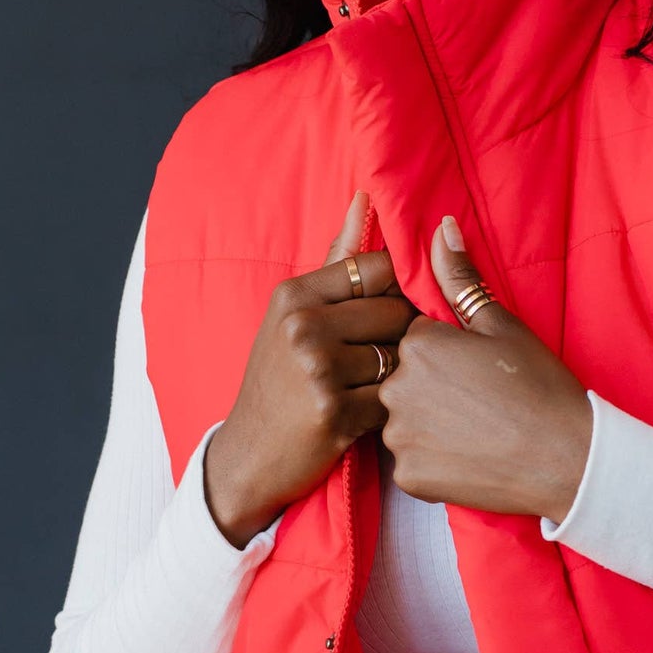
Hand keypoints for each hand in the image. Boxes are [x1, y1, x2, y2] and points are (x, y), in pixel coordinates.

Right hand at [204, 190, 418, 546]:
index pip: (381, 269)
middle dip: (402, 338)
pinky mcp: (335, 414)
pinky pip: (394, 399)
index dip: (396, 294)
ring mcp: (318, 371)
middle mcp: (303, 327)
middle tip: (382, 360)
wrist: (250, 454)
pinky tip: (367, 414)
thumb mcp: (294, 315)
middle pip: (400, 313)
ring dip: (399, 376)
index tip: (384, 318)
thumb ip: (338, 260)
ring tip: (372, 388)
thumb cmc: (280, 379)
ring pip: (402, 358)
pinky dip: (390, 410)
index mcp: (295, 295)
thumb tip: (366, 198)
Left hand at [378, 216, 592, 521]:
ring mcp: (398, 436)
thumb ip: (461, 280)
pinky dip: (433, 462)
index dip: (449, 355)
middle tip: (481, 403)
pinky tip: (468, 458)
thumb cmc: (541, 388)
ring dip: (429, 425)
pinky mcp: (407, 477)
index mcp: (417, 344)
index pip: (415, 340)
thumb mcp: (502, 326)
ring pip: (403, 422)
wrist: (568, 460)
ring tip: (477, 432)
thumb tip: (441, 229)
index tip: (480, 372)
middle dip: (433, 388)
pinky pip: (410, 462)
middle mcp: (396, 387)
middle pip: (404, 380)